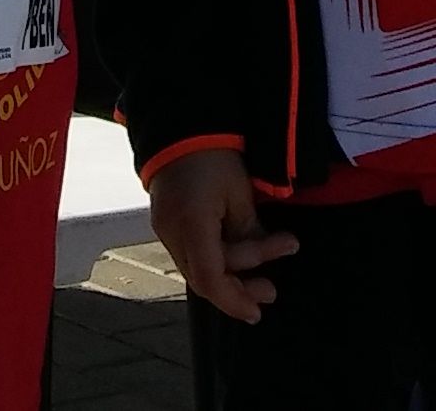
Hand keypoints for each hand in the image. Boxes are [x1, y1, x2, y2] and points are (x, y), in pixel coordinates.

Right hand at [147, 148, 295, 320]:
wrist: (179, 124)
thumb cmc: (214, 152)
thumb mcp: (239, 192)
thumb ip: (248, 230)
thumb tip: (261, 255)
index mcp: (191, 225)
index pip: (210, 279)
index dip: (234, 301)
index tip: (257, 311)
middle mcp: (171, 233)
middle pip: (203, 278)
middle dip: (238, 287)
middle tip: (271, 290)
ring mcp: (165, 228)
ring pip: (197, 267)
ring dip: (230, 271)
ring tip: (263, 264)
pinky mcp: (166, 221)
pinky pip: (191, 252)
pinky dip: (215, 258)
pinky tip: (238, 250)